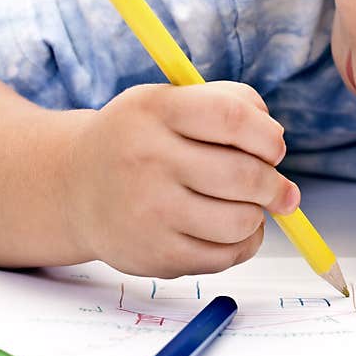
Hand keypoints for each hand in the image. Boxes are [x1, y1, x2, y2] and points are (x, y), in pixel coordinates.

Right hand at [61, 81, 298, 277]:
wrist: (75, 187)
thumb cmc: (144, 139)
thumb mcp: (173, 100)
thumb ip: (232, 101)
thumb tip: (276, 138)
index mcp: (156, 111)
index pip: (233, 117)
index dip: (268, 136)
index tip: (275, 149)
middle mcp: (147, 159)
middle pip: (244, 175)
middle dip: (275, 185)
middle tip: (279, 190)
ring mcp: (148, 212)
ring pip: (241, 221)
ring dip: (257, 216)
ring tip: (246, 207)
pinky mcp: (154, 255)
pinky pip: (226, 256)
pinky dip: (243, 243)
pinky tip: (229, 229)